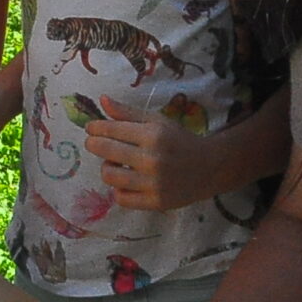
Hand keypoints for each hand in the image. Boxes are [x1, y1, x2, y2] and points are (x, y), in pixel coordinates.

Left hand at [83, 96, 223, 212]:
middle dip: (94, 144)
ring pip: (109, 176)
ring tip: (113, 164)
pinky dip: (119, 190)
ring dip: (106, 168)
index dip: (95, 127)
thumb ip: (128, 113)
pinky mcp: (156, 202)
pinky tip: (125, 182)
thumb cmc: (179, 141)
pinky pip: (122, 198)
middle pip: (105, 151)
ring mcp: (154, 183)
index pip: (111, 129)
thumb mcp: (157, 121)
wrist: (210, 167)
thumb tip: (102, 99)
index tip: (91, 128)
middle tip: (94, 143)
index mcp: (153, 135)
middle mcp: (152, 159)